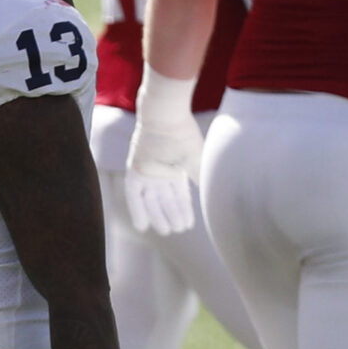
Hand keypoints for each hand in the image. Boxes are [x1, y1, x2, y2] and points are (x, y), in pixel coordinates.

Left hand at [125, 74, 203, 236]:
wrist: (166, 117)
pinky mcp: (133, 169)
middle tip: (177, 231)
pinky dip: (137, 210)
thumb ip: (200, 180)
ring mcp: (146, 169)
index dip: (184, 209)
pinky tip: (142, 226)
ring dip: (158, 215)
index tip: (190, 224)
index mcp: (176, 165)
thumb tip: (214, 197)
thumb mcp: (196, 161)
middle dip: (171, 215)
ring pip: (152, 199)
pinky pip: (133, 194)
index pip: (180, 192)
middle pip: (165, 198)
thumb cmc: (184, 135)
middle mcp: (160, 169)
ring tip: (167, 232)